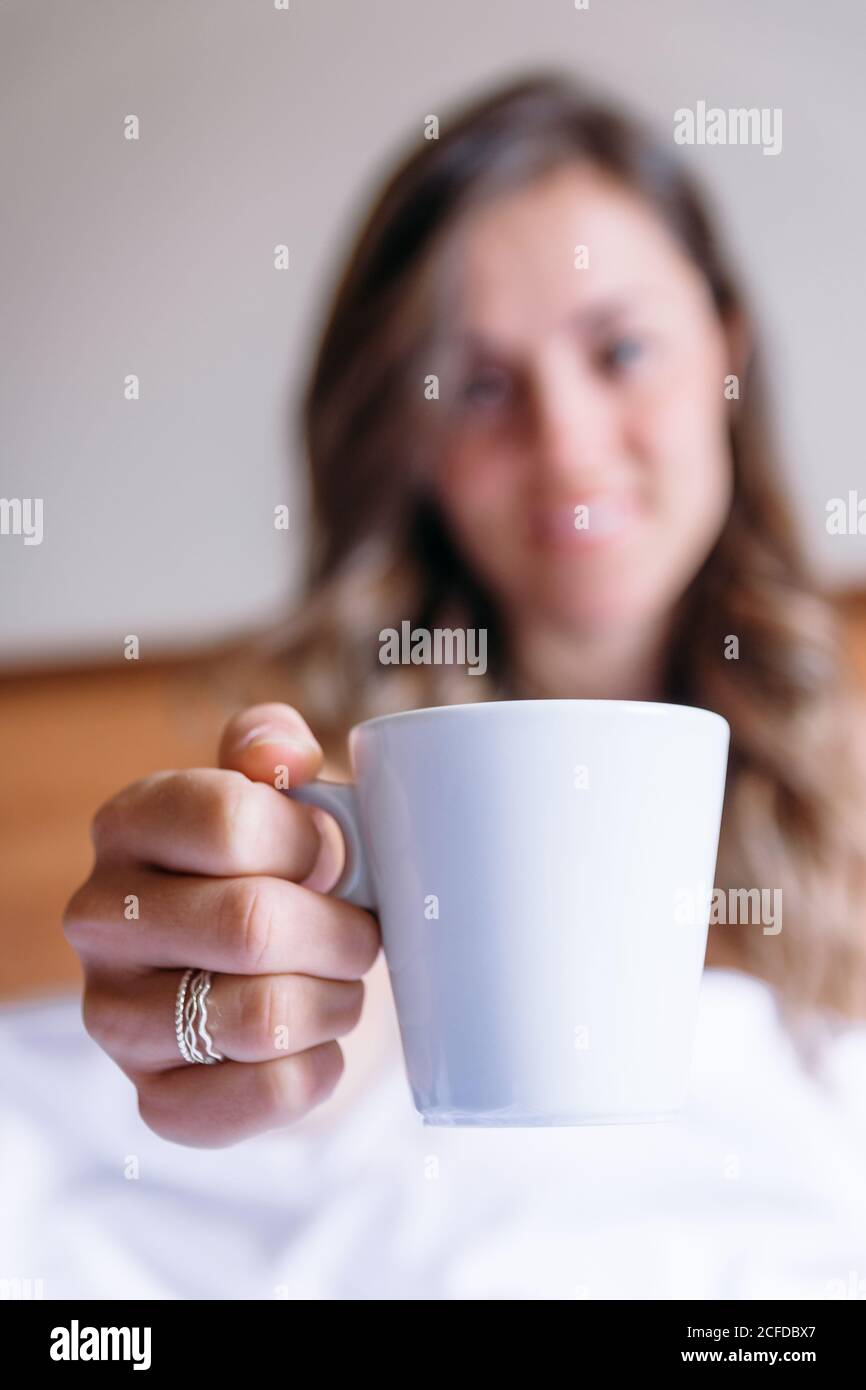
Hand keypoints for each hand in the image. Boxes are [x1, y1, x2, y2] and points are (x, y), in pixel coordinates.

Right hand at [63, 703, 380, 1146]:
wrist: (254, 970)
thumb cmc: (274, 867)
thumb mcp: (273, 791)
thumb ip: (272, 747)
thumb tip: (281, 756)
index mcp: (129, 825)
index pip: (228, 821)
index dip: (312, 842)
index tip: (336, 857)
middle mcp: (100, 919)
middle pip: (250, 924)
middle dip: (340, 931)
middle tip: (362, 933)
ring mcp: (115, 1015)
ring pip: (260, 1016)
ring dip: (334, 1000)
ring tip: (340, 984)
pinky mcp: (153, 1097)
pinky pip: (261, 1096)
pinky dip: (316, 1069)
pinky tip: (316, 1041)